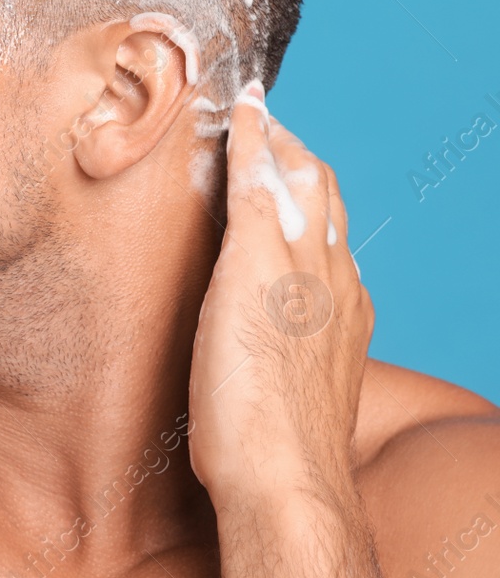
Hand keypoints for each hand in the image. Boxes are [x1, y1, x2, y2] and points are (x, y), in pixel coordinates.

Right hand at [187, 81, 374, 505]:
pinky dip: (304, 249)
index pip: (294, 171)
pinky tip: (294, 268)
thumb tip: (260, 138)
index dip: (266, 131)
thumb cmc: (250, 390)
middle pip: (320, 199)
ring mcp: (334, 322)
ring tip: (274, 180)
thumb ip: (255, 205)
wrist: (281, 480)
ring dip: (301, 198)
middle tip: (258, 125)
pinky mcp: (325, 359)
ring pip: (326, 239)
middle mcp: (334, 282)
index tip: (245, 96)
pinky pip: (324, 283)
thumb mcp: (243, 279)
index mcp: (312, 256)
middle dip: (290, 155)